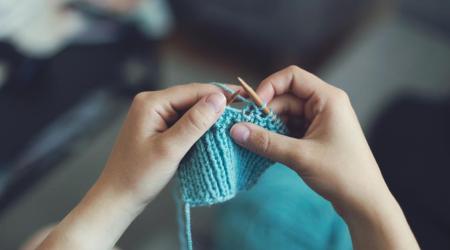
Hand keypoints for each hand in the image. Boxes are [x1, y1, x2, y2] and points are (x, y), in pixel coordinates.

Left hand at [38, 83, 227, 249]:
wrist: (118, 196)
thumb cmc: (138, 176)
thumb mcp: (170, 149)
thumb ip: (195, 123)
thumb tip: (218, 99)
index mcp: (151, 102)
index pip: (193, 91)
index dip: (220, 94)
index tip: (245, 98)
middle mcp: (152, 103)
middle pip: (192, 97)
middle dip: (216, 105)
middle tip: (243, 112)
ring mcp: (154, 115)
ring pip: (190, 109)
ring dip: (209, 116)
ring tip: (233, 122)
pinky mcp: (158, 127)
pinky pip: (183, 121)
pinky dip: (199, 127)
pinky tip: (213, 132)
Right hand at [230, 66, 418, 249]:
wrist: (364, 202)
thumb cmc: (342, 174)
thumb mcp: (300, 156)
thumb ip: (266, 142)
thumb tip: (235, 130)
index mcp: (328, 99)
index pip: (292, 77)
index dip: (269, 87)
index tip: (252, 107)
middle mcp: (325, 104)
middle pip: (286, 96)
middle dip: (266, 112)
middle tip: (247, 129)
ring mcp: (320, 120)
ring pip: (286, 114)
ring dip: (270, 126)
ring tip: (254, 141)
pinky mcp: (316, 135)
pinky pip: (291, 127)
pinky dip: (277, 135)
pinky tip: (265, 147)